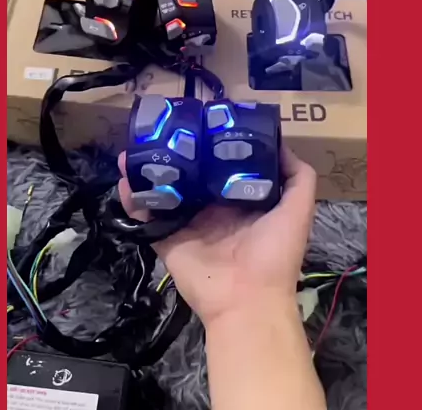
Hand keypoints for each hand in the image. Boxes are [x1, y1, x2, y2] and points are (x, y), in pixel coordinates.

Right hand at [117, 146, 316, 325]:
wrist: (247, 299)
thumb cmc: (275, 252)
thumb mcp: (297, 209)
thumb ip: (297, 177)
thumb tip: (280, 141)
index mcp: (237, 201)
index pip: (220, 166)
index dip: (209, 146)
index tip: (198, 122)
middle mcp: (210, 209)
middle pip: (187, 176)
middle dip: (173, 155)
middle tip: (158, 132)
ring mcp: (186, 224)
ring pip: (162, 192)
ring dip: (147, 172)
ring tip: (132, 151)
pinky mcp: (166, 239)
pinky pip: (146, 217)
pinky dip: (132, 200)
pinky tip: (123, 180)